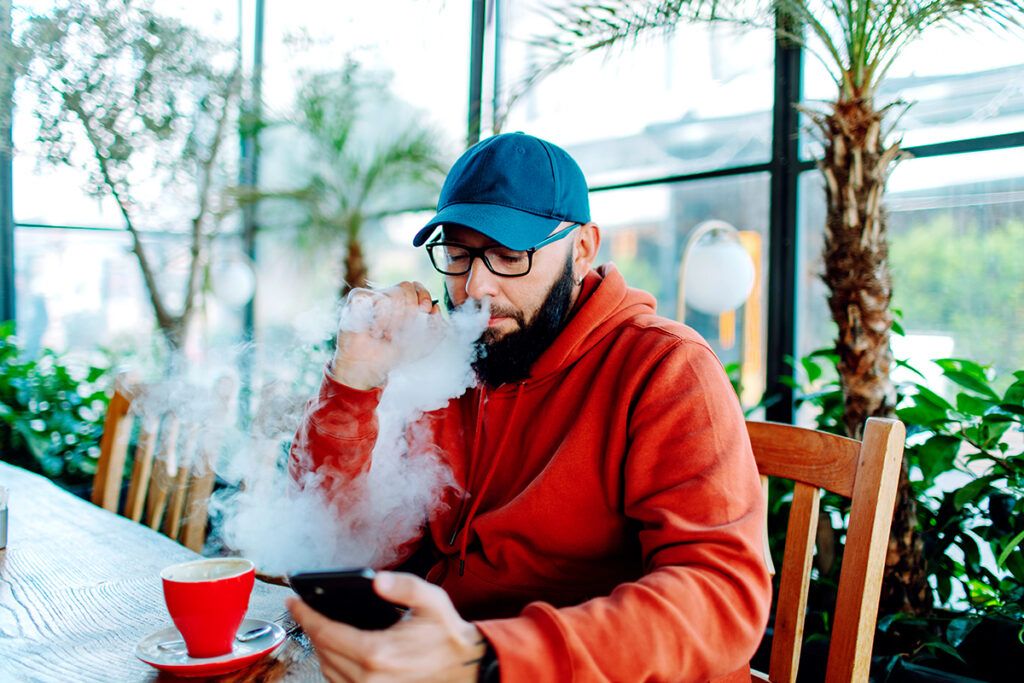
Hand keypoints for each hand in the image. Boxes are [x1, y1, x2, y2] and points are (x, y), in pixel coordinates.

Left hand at [287, 571, 485, 682]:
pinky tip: (336, 649)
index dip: (305, 615)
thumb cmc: (446, 634)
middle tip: (304, 609)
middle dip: (311, 627)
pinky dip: (332, 665)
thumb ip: (403, 587)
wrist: (464, 666)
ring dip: (321, 647)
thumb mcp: (431, 600)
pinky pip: (340, 682)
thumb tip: (377, 582)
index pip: (326, 632)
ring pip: (327, 670)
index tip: (293, 601)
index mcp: (378, 651)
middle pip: (323, 651)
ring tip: (319, 626)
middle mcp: (369, 676)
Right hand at [331, 282, 441, 389]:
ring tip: (386, 334)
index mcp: (402, 302)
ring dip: (394, 321)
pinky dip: (380, 320)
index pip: (416, 286)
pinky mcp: (357, 298)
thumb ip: (437, 328)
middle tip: (400, 331)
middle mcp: (387, 295)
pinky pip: (377, 300)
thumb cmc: (393, 353)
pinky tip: (375, 331)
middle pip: (406, 287)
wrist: (370, 367)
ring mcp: (371, 296)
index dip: (423, 295)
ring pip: (393, 294)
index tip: (425, 309)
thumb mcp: (424, 344)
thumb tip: (437, 308)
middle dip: (409, 311)